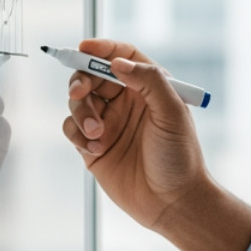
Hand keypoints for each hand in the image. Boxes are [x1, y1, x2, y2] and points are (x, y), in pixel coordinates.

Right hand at [60, 38, 250, 250]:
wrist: (171, 202)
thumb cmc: (179, 157)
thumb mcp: (172, 113)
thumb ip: (149, 81)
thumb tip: (119, 63)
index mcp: (148, 87)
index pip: (122, 57)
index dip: (102, 49)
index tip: (84, 48)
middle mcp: (126, 101)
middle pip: (92, 75)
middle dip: (81, 79)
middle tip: (81, 92)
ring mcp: (108, 123)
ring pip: (78, 101)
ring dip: (81, 112)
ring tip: (97, 134)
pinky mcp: (92, 146)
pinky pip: (71, 128)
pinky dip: (76, 133)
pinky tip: (95, 149)